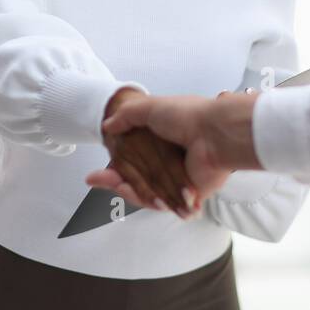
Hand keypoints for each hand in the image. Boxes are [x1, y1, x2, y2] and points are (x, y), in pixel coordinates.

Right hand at [92, 92, 260, 200]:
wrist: (214, 134)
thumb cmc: (187, 116)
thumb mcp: (150, 108)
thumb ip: (128, 116)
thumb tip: (108, 125)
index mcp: (167, 142)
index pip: (138, 157)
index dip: (117, 161)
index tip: (99, 162)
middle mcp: (174, 162)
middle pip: (139, 177)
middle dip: (115, 178)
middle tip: (94, 178)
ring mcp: (180, 180)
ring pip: (146, 191)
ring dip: (122, 187)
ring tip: (105, 181)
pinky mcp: (187, 196)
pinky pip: (158, 201)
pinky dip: (139, 196)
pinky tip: (121, 188)